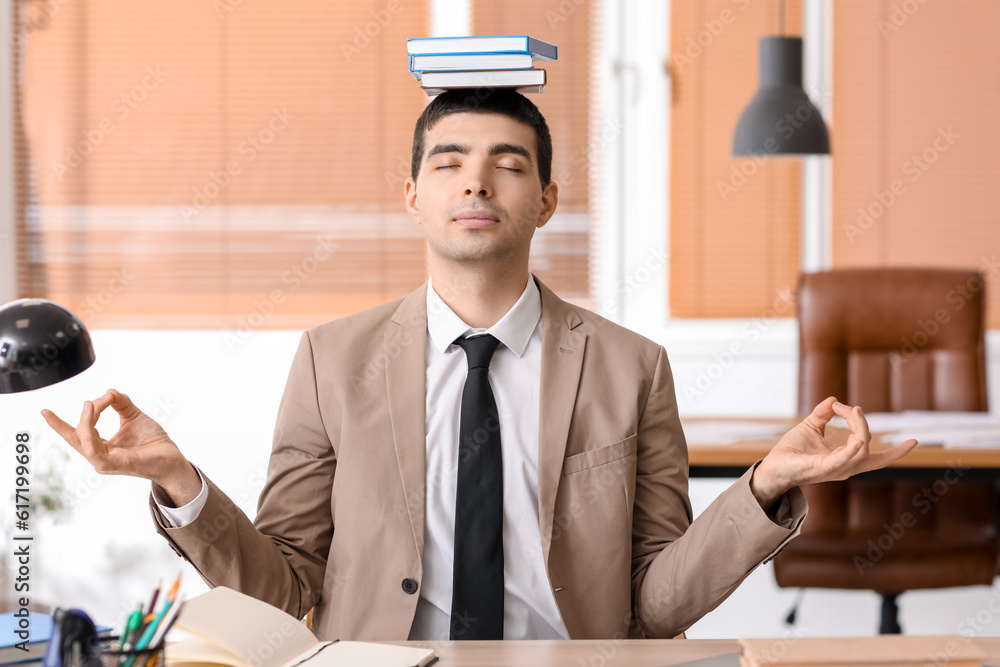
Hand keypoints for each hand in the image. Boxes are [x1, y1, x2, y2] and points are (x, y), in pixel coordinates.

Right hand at [41, 388, 201, 505]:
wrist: (171, 456)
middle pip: (73, 438)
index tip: (44, 411)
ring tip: (91, 403)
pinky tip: (91, 423)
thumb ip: (120, 403)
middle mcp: (99, 455)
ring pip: (84, 440)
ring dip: (85, 421)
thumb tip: (108, 392)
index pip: (76, 434)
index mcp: (101, 445)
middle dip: (58, 425)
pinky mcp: (114, 465)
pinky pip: (94, 452)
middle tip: (47, 412)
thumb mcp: (134, 415)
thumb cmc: (153, 441)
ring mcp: (105, 462)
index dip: (59, 424)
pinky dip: (90, 437)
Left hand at [750, 396, 918, 508]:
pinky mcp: (824, 468)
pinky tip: (859, 440)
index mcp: (845, 458)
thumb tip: (834, 400)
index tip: (847, 407)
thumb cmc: (792, 451)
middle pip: (873, 454)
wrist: (773, 466)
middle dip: (887, 445)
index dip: (866, 426)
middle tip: (880, 422)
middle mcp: (845, 466)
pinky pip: (844, 460)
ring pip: (861, 450)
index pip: (873, 452)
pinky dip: (853, 450)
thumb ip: (823, 414)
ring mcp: (836, 469)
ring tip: (854, 410)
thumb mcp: (810, 427)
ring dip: (860, 428)